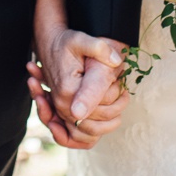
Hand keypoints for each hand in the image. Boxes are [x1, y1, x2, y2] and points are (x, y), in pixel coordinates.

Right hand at [26, 28, 129, 148]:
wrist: (50, 45)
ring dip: (104, 127)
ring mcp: (60, 110)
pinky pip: (76, 135)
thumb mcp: (81, 40)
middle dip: (113, 114)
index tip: (124, 90)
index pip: (97, 111)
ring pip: (85, 135)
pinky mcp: (62, 111)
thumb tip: (116, 61)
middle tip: (125, 95)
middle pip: (92, 127)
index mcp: (68, 91)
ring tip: (118, 109)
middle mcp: (62, 105)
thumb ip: (99, 48)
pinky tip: (107, 119)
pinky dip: (91, 134)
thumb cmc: (66, 43)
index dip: (115, 105)